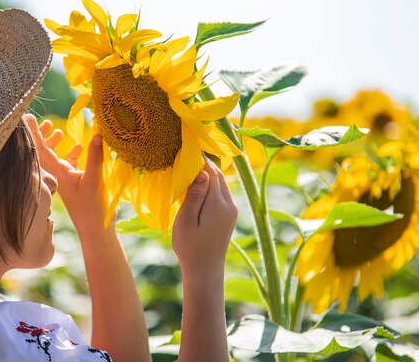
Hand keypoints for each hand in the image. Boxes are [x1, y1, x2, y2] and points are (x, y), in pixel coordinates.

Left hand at [24, 114, 112, 238]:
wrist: (96, 229)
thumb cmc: (93, 207)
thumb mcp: (94, 180)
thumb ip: (94, 156)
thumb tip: (98, 133)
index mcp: (58, 173)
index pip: (42, 149)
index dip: (34, 133)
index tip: (25, 117)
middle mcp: (59, 174)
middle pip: (45, 151)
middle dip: (43, 135)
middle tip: (42, 120)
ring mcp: (67, 178)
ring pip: (57, 157)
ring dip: (57, 143)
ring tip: (58, 130)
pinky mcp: (77, 182)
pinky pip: (70, 163)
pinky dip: (73, 153)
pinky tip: (81, 146)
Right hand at [172, 158, 237, 278]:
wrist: (205, 271)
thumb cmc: (190, 247)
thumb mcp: (186, 221)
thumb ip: (194, 195)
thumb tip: (203, 172)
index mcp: (218, 204)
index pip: (210, 171)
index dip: (198, 158)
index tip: (186, 147)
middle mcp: (229, 204)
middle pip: (218, 174)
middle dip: (203, 164)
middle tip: (186, 154)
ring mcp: (231, 210)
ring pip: (220, 182)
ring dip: (207, 174)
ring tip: (190, 166)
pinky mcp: (229, 215)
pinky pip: (220, 192)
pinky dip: (210, 184)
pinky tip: (197, 185)